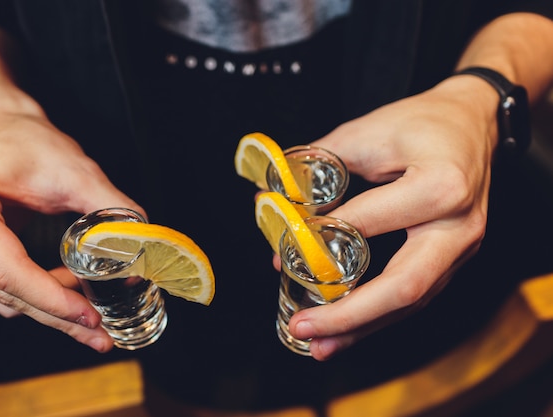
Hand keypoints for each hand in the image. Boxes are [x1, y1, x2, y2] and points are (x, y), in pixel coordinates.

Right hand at [0, 112, 143, 351]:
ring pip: (1, 299)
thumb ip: (110, 210)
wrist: (4, 130)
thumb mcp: (76, 171)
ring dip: (50, 307)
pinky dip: (37, 295)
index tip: (91, 316)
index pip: (8, 270)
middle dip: (58, 315)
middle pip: (5, 292)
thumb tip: (139, 250)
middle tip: (100, 334)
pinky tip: (70, 292)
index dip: (53, 300)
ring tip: (92, 305)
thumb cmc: (31, 142)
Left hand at [288, 76, 497, 359]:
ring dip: (361, 328)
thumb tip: (277, 207)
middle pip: (403, 287)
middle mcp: (458, 227)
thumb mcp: (364, 131)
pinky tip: (346, 329)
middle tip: (302, 329)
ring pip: (410, 302)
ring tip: (317, 345)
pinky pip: (414, 296)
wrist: (471, 122)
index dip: (320, 240)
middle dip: (348, 316)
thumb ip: (317, 168)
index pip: (368, 222)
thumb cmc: (419, 123)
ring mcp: (461, 249)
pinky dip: (376, 316)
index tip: (283, 252)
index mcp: (441, 185)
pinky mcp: (452, 259)